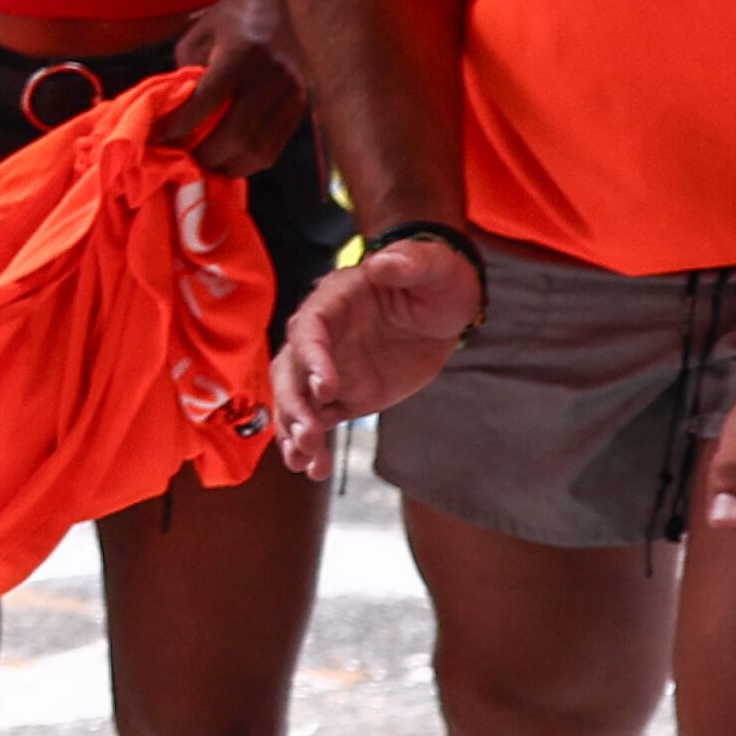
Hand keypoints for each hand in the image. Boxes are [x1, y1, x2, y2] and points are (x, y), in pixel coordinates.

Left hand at [157, 0, 307, 178]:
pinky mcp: (300, 107)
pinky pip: (274, 148)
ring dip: (226, 165)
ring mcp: (290, 94)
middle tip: (183, 158)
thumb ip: (187, 74)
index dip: (181, 125)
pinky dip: (247, 162)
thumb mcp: (199, 36)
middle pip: (235, 135)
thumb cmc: (232, 19)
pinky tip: (228, 159)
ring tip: (204, 163)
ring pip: (257, 149)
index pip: (208, 100)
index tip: (161, 137)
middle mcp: (270, 77)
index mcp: (241, 54)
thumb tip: (175, 116)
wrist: (281, 5)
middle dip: (204, 155)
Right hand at [269, 238, 482, 473]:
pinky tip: (314, 471)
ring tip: (304, 462)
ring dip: (295, 431)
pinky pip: (321, 422)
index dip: (312, 358)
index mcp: (333, 301)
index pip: (309, 329)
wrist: (444, 306)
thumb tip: (384, 264)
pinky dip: (313, 447)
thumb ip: (407, 263)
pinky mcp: (345, 395)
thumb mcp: (430, 266)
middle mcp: (321, 337)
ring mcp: (330, 368)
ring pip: (298, 401)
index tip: (326, 388)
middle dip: (295, 404)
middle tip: (309, 435)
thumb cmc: (435, 277)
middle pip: (290, 371)